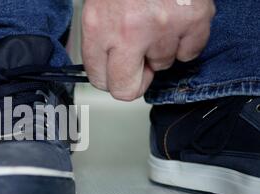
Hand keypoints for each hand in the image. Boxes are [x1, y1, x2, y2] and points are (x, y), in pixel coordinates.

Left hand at [82, 0, 214, 100]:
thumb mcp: (96, 7)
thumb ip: (98, 40)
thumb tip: (104, 70)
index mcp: (98, 27)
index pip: (100, 80)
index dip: (110, 79)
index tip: (116, 74)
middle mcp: (128, 31)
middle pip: (128, 89)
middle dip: (133, 79)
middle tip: (138, 64)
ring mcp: (163, 27)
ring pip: (163, 65)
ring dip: (160, 49)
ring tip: (157, 21)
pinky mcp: (193, 19)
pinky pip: (189, 53)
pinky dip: (184, 41)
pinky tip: (175, 21)